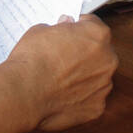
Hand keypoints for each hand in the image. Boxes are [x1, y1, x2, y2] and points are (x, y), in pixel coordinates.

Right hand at [6, 15, 117, 130]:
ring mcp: (104, 85)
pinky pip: (91, 98)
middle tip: (64, 57)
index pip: (94, 25)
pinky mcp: (97, 107)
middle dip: (85, 53)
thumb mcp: (41, 30)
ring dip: (84, 76)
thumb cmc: (32, 60)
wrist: (24, 93)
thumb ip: (60, 27)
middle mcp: (108, 59)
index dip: (80, 28)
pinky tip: (62, 95)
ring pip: (97, 76)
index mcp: (98, 35)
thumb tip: (65, 27)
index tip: (71, 32)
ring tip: (61, 79)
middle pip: (100, 52)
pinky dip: (80, 97)